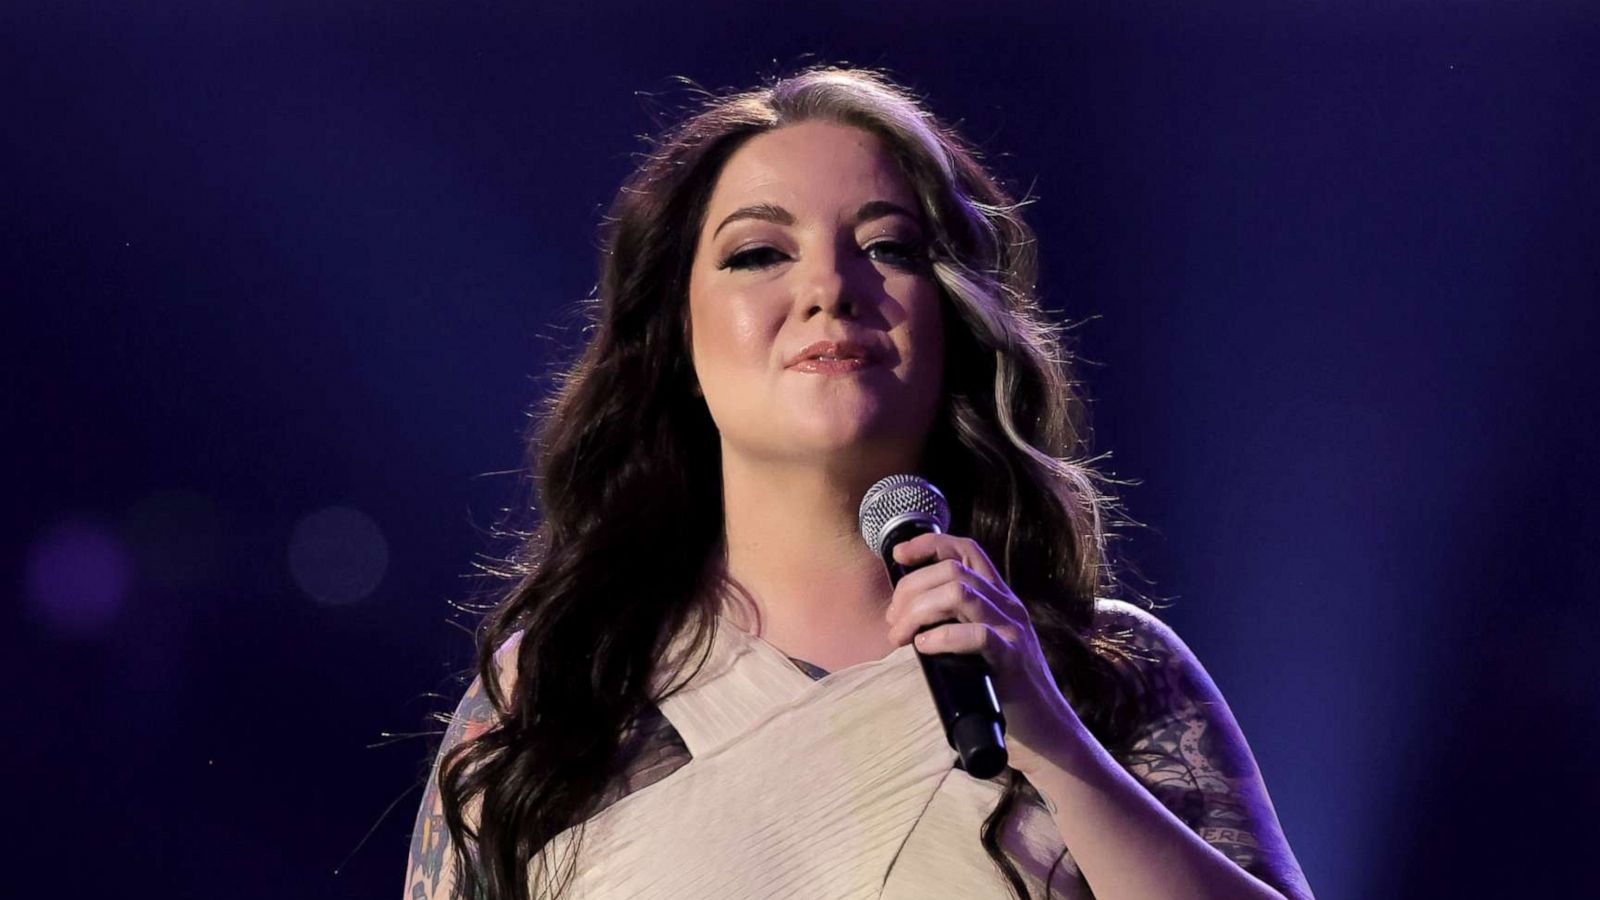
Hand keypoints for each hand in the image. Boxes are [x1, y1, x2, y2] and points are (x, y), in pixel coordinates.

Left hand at [883, 531, 1091, 778]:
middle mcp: (1007, 605)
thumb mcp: (978, 645)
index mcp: (998, 597)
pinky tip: (923, 647)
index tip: (898, 556)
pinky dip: (942, 636)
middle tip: (892, 621)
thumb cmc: (1002, 689)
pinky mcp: (1013, 660)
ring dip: (918, 609)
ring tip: (900, 636)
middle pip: (952, 570)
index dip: (928, 544)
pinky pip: (977, 635)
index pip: (966, 550)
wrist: (1046, 732)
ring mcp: (1012, 630)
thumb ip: (955, 623)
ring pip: (960, 593)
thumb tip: (906, 619)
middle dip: (910, 589)